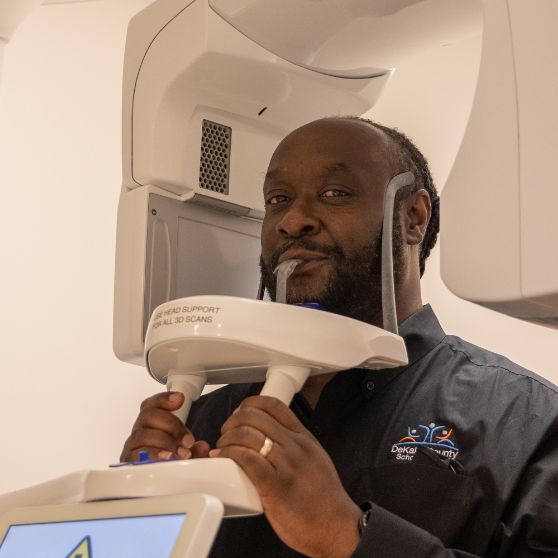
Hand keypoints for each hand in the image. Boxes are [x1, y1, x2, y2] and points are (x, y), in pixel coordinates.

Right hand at [120, 392, 209, 461]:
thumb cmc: (172, 462)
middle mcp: (140, 430)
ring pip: (142, 435)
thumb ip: (196, 449)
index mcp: (151, 422)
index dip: (164, 399)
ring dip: (164, 442)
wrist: (159, 481)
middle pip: (148, 415)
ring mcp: (133, 445)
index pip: (152, 404)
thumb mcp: (187, 453)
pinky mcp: (129, 461)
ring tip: (181, 452)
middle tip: (188, 440)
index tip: (180, 399)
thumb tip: (203, 446)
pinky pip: (135, 455)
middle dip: (171, 425)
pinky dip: (152, 455)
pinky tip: (165, 458)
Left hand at [210, 396, 360, 557]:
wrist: (338, 527)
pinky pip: (247, 459)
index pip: (274, 405)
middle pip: (255, 417)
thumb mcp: (314, 460)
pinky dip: (230, 454)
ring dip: (227, 438)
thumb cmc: (325, 500)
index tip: (240, 412)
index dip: (250, 404)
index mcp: (303, 438)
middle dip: (232, 422)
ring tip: (223, 448)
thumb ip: (294, 448)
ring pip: (247, 434)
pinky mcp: (276, 485)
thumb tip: (268, 443)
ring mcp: (286, 464)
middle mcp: (295, 446)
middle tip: (226, 433)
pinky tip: (225, 458)